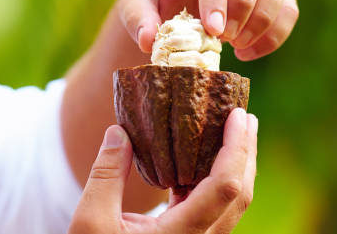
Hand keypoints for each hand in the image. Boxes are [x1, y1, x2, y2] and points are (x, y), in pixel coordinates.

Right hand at [68, 108, 257, 233]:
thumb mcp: (90, 220)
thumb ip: (106, 174)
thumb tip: (119, 131)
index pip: (225, 187)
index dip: (236, 148)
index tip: (236, 115)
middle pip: (239, 194)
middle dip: (246, 152)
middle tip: (245, 116)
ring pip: (230, 202)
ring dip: (235, 164)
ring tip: (231, 131)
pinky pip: (211, 205)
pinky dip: (213, 177)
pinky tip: (201, 157)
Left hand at [118, 0, 298, 60]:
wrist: (168, 1)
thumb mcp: (133, 8)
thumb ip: (138, 21)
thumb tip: (149, 40)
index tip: (213, 30)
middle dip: (243, 3)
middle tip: (226, 39)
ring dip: (264, 17)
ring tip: (238, 48)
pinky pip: (287, 2)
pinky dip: (276, 31)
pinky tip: (249, 53)